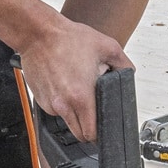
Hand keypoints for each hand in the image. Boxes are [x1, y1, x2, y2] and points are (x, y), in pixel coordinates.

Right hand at [16, 16, 130, 141]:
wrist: (38, 33)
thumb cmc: (67, 38)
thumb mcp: (106, 47)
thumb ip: (123, 64)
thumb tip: (128, 74)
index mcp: (81, 97)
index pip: (91, 134)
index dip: (99, 134)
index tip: (102, 128)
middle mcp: (63, 104)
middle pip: (78, 134)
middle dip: (88, 129)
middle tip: (93, 113)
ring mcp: (49, 103)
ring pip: (66, 121)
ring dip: (74, 114)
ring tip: (77, 91)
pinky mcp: (39, 99)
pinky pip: (54, 109)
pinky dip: (61, 103)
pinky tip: (64, 86)